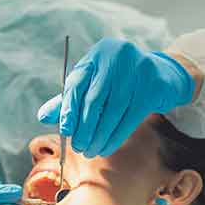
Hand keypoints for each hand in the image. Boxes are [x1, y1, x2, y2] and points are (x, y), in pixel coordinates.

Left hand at [37, 38, 195, 156]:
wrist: (161, 75)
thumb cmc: (119, 82)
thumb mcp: (94, 84)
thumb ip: (70, 99)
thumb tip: (43, 116)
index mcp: (98, 54)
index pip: (77, 83)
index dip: (68, 109)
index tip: (64, 131)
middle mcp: (117, 56)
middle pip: (94, 99)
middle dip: (84, 127)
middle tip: (79, 147)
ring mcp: (138, 70)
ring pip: (112, 111)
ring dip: (99, 136)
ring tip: (91, 151)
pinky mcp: (153, 86)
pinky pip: (130, 117)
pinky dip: (116, 136)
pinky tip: (107, 147)